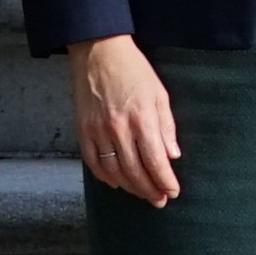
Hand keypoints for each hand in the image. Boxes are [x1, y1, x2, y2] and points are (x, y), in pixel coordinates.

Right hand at [70, 35, 180, 206]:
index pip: (155, 160)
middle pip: (135, 171)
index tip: (173, 192)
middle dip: (149, 189)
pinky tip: (117, 183)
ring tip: (143, 194)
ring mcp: (97, 130)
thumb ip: (166, 127)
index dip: (165, 180)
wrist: (99, 53)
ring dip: (130, 187)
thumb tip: (172, 156)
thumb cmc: (134, 72)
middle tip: (160, 200)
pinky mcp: (82, 130)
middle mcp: (118, 128)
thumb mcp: (159, 95)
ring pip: (114, 170)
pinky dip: (105, 176)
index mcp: (142, 119)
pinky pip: (93, 161)